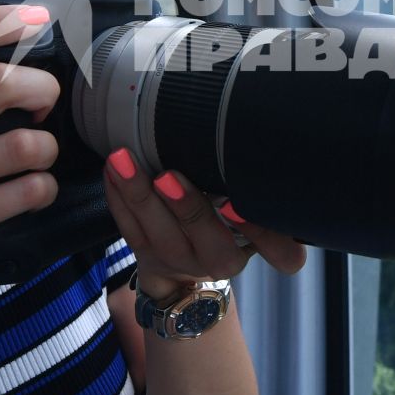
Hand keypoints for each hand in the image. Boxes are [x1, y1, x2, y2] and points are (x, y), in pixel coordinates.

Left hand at [102, 148, 306, 301]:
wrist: (187, 268)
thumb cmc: (228, 218)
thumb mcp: (255, 207)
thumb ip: (261, 184)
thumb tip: (257, 127)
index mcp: (259, 246)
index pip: (282, 254)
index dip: (262, 235)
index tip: (237, 205)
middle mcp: (222, 260)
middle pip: (211, 245)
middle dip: (188, 209)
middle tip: (168, 176)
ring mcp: (182, 261)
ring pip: (160, 237)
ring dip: (139, 196)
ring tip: (123, 160)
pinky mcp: (148, 255)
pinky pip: (129, 229)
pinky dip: (118, 197)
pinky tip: (111, 169)